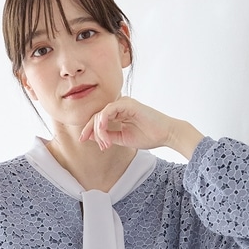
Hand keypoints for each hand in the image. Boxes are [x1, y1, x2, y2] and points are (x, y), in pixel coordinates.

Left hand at [79, 97, 204, 159]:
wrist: (165, 134)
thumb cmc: (148, 136)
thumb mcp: (122, 138)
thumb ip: (108, 135)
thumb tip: (92, 136)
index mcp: (118, 113)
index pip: (98, 118)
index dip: (88, 129)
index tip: (82, 140)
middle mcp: (120, 106)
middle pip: (97, 116)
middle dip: (92, 132)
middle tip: (98, 145)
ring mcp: (124, 103)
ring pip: (101, 114)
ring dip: (99, 131)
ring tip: (106, 144)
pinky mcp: (128, 104)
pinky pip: (109, 110)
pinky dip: (103, 122)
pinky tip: (104, 133)